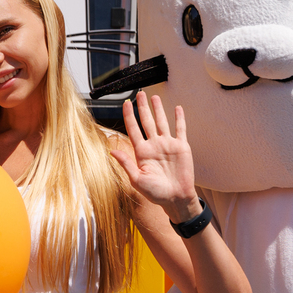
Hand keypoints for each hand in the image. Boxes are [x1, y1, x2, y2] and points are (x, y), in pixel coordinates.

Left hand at [111, 91, 201, 223]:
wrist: (176, 199)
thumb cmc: (156, 193)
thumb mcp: (137, 180)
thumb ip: (126, 163)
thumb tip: (112, 150)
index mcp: (142, 152)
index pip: (133, 129)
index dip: (129, 115)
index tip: (125, 103)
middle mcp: (154, 145)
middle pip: (147, 121)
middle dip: (142, 107)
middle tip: (140, 93)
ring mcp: (168, 145)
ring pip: (162, 122)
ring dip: (158, 109)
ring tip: (154, 97)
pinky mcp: (181, 147)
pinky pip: (180, 129)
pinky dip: (179, 118)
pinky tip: (177, 108)